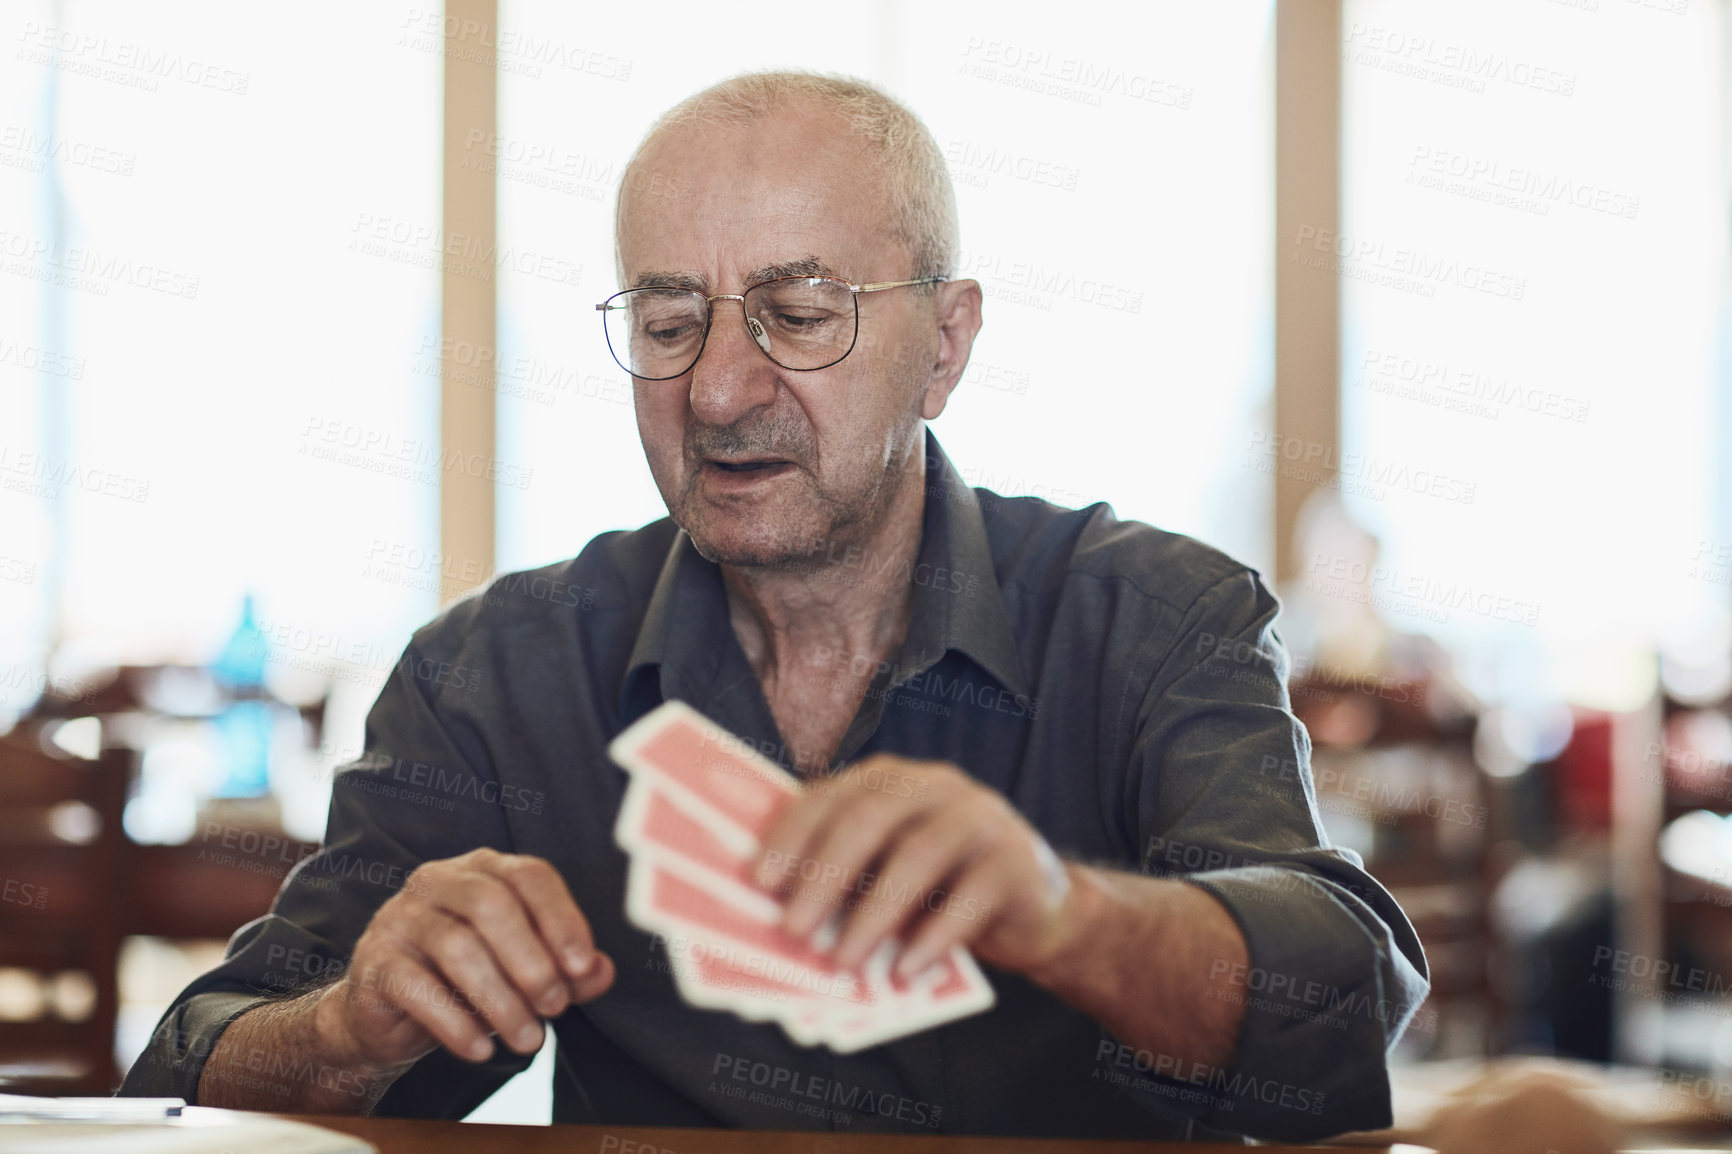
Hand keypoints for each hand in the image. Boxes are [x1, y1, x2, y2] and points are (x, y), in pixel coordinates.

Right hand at [317, 849, 614, 1071]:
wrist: (389, 1016)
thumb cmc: (466, 981)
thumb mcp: (523, 972)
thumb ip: (566, 968)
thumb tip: (602, 971)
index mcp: (482, 869)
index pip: (529, 875)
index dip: (562, 918)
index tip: (583, 966)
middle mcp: (438, 880)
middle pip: (491, 905)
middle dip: (532, 961)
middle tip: (555, 1007)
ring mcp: (400, 917)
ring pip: (456, 946)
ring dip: (500, 999)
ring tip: (528, 1038)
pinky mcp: (374, 960)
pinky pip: (416, 986)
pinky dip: (454, 1022)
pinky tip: (480, 1049)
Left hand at [752, 754, 1073, 978]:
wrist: (1033, 907)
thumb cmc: (938, 889)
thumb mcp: (887, 873)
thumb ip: (846, 877)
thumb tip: (780, 915)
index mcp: (889, 780)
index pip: (831, 795)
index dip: (792, 835)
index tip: (758, 881)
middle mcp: (934, 786)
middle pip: (871, 818)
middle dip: (824, 875)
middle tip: (792, 929)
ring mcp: (980, 818)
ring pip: (918, 856)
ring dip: (874, 914)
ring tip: (843, 961)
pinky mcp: (1016, 860)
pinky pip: (971, 897)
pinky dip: (934, 937)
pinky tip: (906, 971)